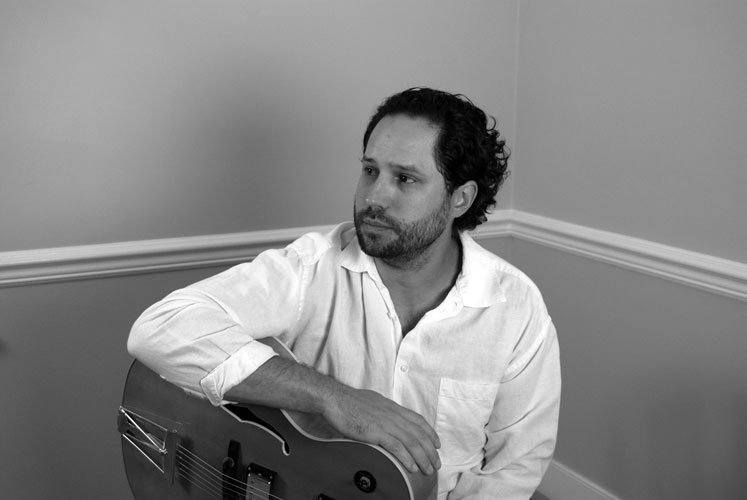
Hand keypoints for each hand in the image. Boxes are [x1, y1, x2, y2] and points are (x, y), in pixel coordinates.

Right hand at [322, 386, 440, 474]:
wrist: (336, 399)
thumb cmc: (350, 401)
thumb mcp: (374, 402)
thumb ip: (384, 410)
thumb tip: (387, 416)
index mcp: (393, 407)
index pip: (419, 420)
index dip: (430, 433)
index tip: (437, 444)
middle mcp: (394, 415)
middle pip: (419, 434)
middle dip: (430, 451)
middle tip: (436, 464)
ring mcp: (386, 423)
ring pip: (411, 442)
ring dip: (422, 458)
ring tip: (427, 470)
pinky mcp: (376, 432)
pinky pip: (396, 447)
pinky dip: (406, 458)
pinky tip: (412, 467)